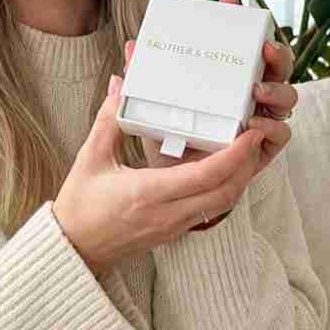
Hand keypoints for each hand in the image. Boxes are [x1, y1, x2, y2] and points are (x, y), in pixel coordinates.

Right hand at [52, 69, 264, 276]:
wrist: (74, 247)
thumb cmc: (79, 204)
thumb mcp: (90, 157)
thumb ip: (109, 118)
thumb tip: (118, 83)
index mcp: (147, 193)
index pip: (205, 175)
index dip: (234, 155)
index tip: (250, 133)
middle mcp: (166, 214)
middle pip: (225, 192)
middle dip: (247, 165)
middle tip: (255, 136)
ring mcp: (172, 227)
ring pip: (221, 204)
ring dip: (238, 179)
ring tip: (244, 151)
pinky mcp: (173, 232)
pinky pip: (209, 211)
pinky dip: (222, 190)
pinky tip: (221, 171)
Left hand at [122, 0, 295, 184]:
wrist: (170, 188)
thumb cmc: (167, 140)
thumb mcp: (153, 105)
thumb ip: (144, 76)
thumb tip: (132, 47)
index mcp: (230, 79)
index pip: (243, 43)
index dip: (241, 18)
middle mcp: (251, 95)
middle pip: (276, 64)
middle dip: (275, 50)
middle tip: (262, 45)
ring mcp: (261, 120)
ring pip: (287, 96)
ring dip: (277, 89)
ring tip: (257, 89)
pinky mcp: (264, 149)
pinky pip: (281, 134)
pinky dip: (272, 127)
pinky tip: (255, 124)